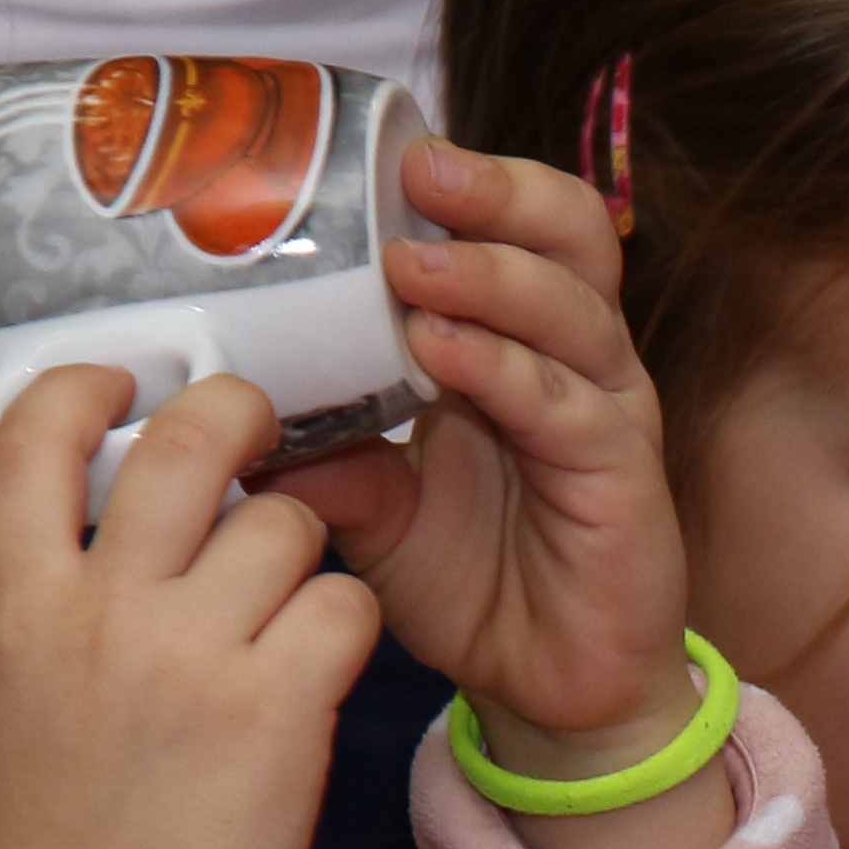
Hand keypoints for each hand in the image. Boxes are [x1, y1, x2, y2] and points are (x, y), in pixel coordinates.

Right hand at [0, 364, 381, 848]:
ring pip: (288, 522)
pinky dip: (346, 628)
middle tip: (264, 432)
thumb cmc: (66, 836)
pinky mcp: (278, 705)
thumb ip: (53, 597)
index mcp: (14, 606)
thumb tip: (110, 502)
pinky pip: (346, 604)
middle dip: (242, 414)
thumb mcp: (12, 701)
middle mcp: (100, 611)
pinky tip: (319, 671)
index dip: (85, 385)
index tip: (124, 383)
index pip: (29, 436)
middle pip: (190, 440)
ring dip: (303, 551)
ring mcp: (191, 654)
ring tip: (283, 612)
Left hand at [265, 139, 724, 848]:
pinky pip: (568, 406)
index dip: (461, 182)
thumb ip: (320, 451)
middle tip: (419, 172)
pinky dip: (504, 370)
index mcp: (518, 342)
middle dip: (498, 192)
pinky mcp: (625, 480)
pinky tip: (442, 351)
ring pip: (575, 308)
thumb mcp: (371, 510)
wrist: (553, 693)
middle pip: (571, 233)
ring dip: (492, 275)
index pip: (511, 225)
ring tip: (414, 264)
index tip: (375, 154)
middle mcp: (574, 361)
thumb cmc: (477, 586)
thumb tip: (223, 406)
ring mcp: (607, 415)